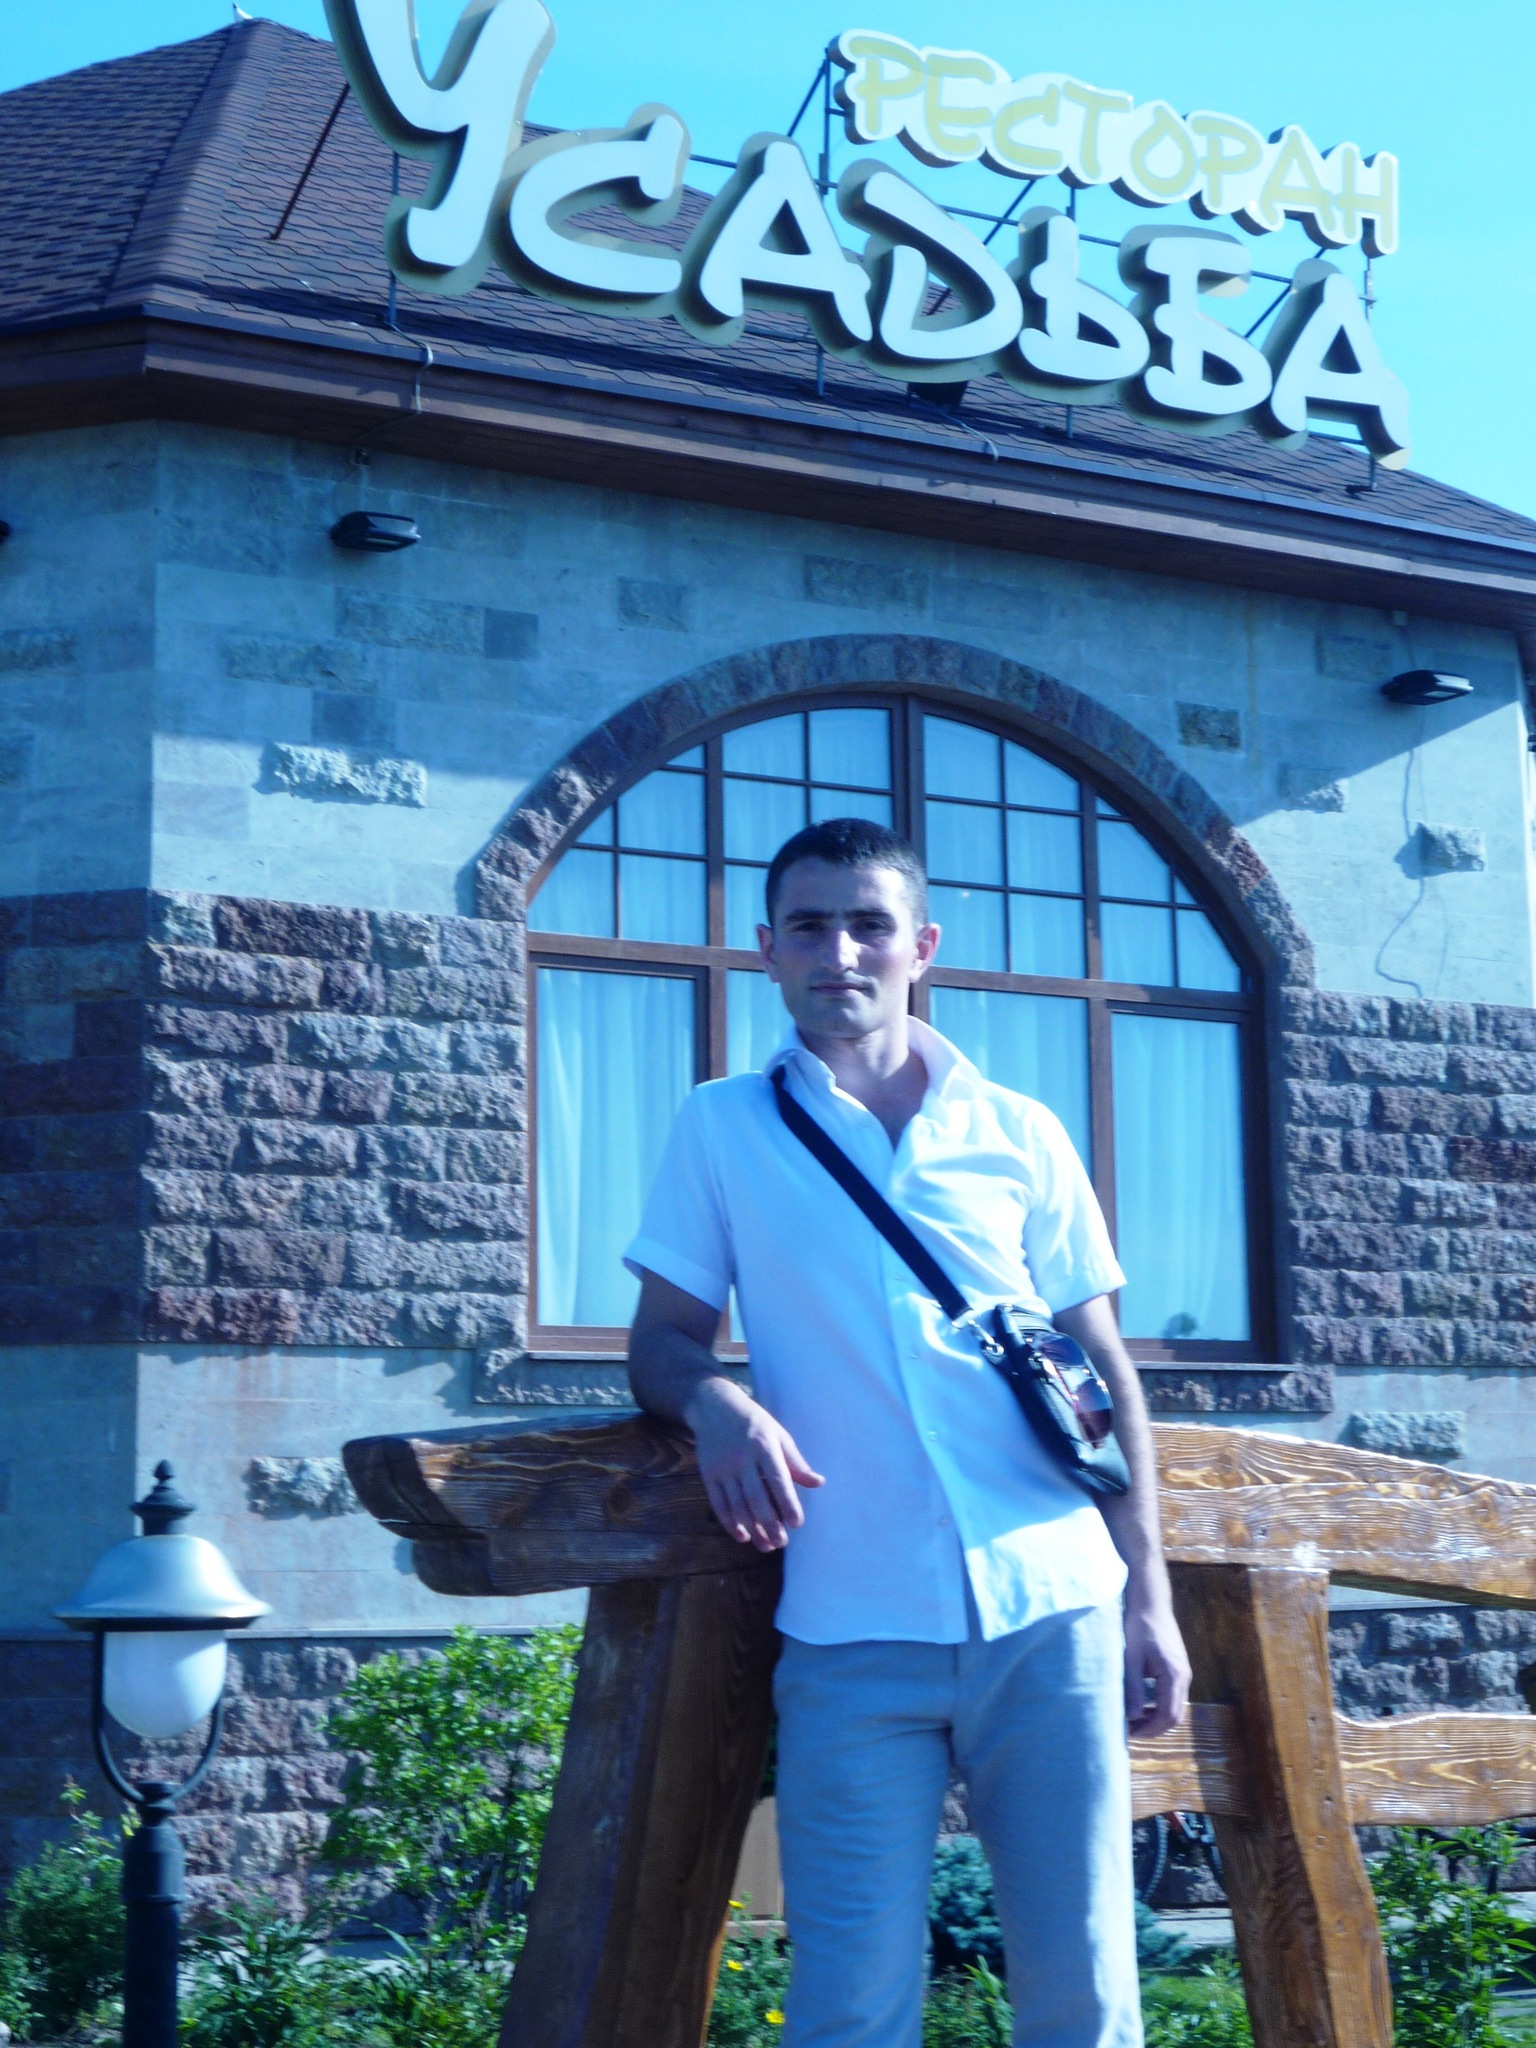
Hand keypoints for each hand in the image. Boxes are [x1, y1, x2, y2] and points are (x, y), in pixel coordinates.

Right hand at [685, 1379, 824, 1552]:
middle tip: (782, 1542)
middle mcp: (742, 1458)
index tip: (797, 1523)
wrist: (714, 1407)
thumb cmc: (753, 1422)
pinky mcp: (708, 1475)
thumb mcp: (778, 1435)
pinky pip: (718, 1504)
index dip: (787, 1503)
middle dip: (770, 1523)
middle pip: (756, 1497)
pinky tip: (742, 1535)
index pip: (778, 1479)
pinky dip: (729, 1523)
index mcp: (763, 1446)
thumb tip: (818, 1483)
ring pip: (737, 1505)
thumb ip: (796, 1462)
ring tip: (766, 1545)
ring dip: (752, 1528)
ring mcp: (723, 1468)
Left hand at [1123, 1582, 1190, 1738]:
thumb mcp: (1131, 1658)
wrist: (1150, 1601)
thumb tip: (1132, 1717)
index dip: (1150, 1729)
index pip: (1167, 1715)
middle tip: (1131, 1730)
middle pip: (1175, 1715)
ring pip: (1175, 1706)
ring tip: (1134, 1720)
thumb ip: (1134, 1688)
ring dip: (1157, 1717)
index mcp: (1174, 1675)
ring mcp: (1184, 1672)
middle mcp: (1184, 1676)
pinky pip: (1173, 1695)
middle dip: (1154, 1727)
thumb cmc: (1138, 1626)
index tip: (1130, 1733)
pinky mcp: (1179, 1667)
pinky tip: (1142, 1704)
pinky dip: (1160, 1705)